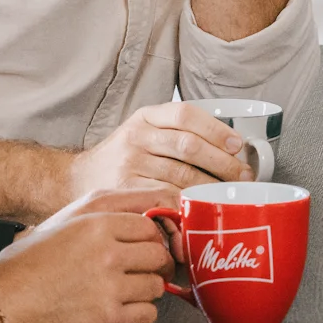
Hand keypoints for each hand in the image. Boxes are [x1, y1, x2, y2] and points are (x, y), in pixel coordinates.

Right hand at [0, 185, 179, 322]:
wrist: (2, 301)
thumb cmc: (31, 259)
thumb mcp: (68, 220)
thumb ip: (109, 212)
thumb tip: (151, 213)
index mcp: (97, 224)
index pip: (151, 226)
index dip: (150, 238)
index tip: (146, 247)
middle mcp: (107, 253)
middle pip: (159, 255)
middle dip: (154, 264)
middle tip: (142, 270)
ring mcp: (109, 287)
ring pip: (157, 286)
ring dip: (146, 289)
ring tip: (126, 289)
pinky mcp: (108, 319)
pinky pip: (149, 314)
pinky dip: (140, 313)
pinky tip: (121, 307)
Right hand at [69, 101, 254, 198]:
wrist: (79, 178)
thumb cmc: (124, 156)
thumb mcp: (145, 131)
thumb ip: (177, 133)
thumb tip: (232, 147)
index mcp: (146, 117)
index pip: (185, 115)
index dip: (215, 129)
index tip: (237, 144)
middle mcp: (137, 137)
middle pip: (188, 146)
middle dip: (223, 163)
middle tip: (243, 176)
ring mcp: (129, 164)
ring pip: (181, 175)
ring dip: (211, 186)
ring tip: (229, 193)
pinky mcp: (126, 190)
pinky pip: (166, 197)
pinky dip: (188, 203)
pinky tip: (202, 207)